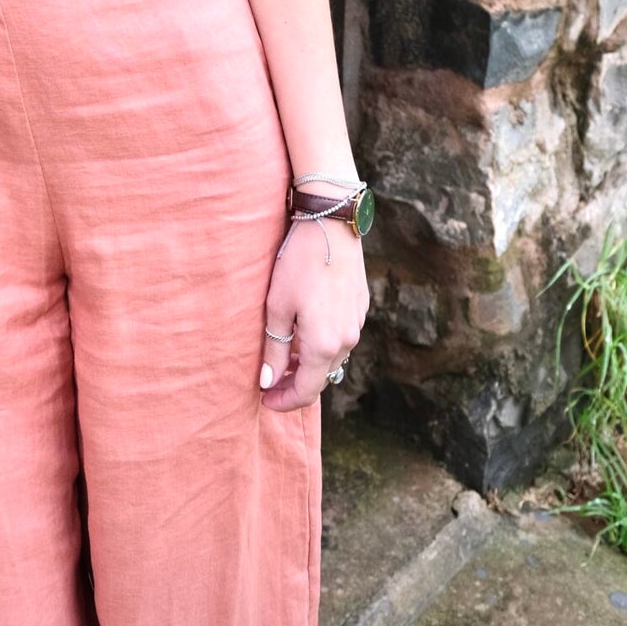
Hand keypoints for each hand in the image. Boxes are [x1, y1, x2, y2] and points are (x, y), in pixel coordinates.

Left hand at [258, 215, 368, 411]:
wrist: (330, 224)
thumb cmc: (298, 263)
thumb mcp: (277, 306)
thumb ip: (274, 349)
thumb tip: (268, 381)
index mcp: (324, 345)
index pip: (306, 391)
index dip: (284, 401)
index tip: (265, 400)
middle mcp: (347, 340)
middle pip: (321, 377)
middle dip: (295, 383)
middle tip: (270, 380)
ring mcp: (357, 324)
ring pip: (332, 357)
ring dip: (310, 363)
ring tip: (284, 355)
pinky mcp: (361, 307)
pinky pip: (341, 337)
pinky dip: (323, 343)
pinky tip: (305, 329)